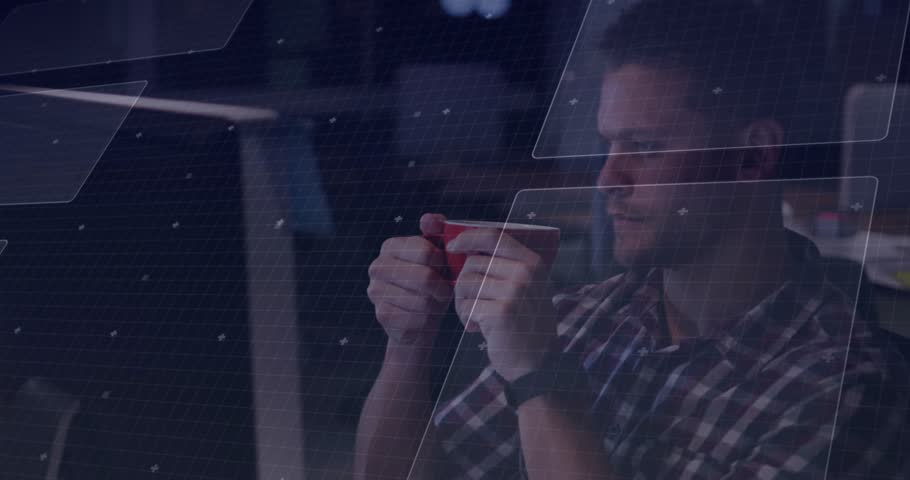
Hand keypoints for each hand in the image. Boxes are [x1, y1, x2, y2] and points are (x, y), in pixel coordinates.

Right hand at [367, 213, 452, 347]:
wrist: (418, 319)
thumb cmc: (431, 283)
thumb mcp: (438, 256)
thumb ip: (437, 233)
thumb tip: (430, 219)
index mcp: (390, 246)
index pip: (426, 251)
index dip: (443, 263)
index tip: (443, 269)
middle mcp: (377, 266)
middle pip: (424, 278)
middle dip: (442, 287)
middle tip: (444, 291)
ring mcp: (376, 291)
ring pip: (423, 301)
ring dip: (435, 305)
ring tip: (433, 302)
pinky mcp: (382, 315)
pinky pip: (417, 319)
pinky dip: (427, 320)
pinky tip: (423, 316)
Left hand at [448, 229, 558, 381]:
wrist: (536, 363)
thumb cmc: (523, 324)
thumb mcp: (524, 288)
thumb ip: (502, 266)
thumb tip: (462, 247)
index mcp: (532, 262)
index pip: (493, 236)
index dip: (467, 238)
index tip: (452, 246)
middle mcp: (525, 273)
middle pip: (472, 263)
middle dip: (462, 284)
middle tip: (471, 303)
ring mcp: (515, 291)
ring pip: (464, 284)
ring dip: (462, 303)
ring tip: (476, 317)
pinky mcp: (500, 311)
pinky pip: (466, 306)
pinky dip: (466, 319)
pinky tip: (479, 328)